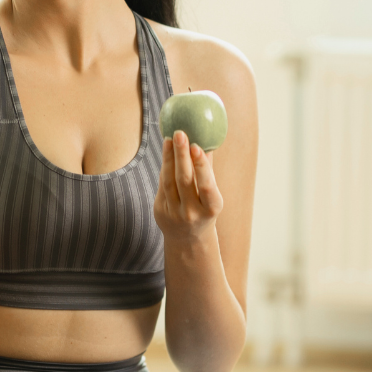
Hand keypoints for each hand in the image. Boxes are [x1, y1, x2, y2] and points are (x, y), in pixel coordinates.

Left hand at [153, 129, 222, 243]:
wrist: (188, 238)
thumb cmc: (204, 209)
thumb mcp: (211, 195)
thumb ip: (207, 171)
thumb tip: (207, 140)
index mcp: (211, 208)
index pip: (206, 186)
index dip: (201, 166)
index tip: (196, 146)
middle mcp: (192, 213)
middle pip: (184, 180)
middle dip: (181, 155)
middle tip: (179, 133)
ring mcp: (174, 213)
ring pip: (169, 181)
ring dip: (168, 158)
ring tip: (170, 139)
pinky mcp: (160, 211)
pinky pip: (162, 185)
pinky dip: (165, 167)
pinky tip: (167, 151)